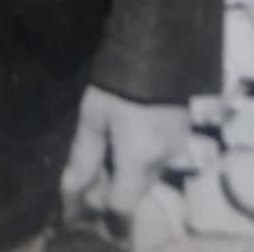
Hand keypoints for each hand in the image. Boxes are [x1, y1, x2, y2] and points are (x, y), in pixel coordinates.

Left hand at [60, 85, 188, 229]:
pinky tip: (127, 133)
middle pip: (134, 193)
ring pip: (147, 176)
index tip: (84, 192)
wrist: (158, 45)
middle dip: (111, 188)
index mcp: (140, 160)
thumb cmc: (118, 80)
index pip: (122, 207)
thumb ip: (83, 157)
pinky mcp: (181, 132)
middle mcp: (163, 161)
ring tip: (107, 144)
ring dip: (127, 172)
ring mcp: (176, 147)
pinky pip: (158, 158)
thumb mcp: (94, 116)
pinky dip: (141, 157)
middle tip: (90, 165)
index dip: (100, 206)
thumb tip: (71, 190)